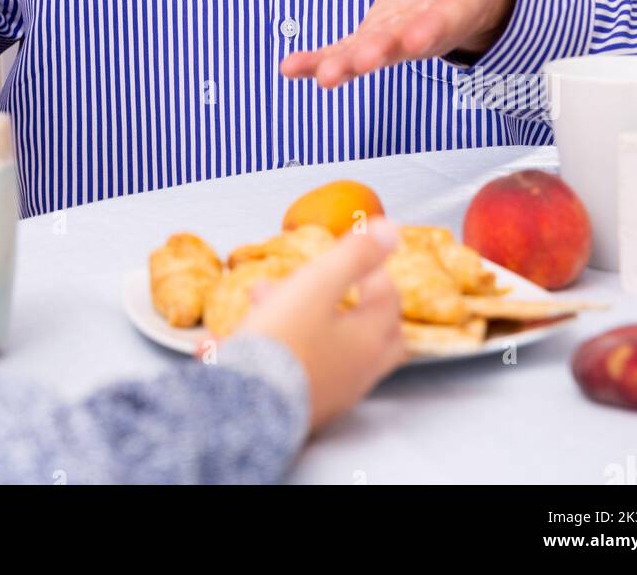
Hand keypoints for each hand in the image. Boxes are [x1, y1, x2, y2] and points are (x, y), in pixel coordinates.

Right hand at [236, 217, 405, 432]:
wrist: (245, 408)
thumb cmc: (283, 342)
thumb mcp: (318, 284)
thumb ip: (355, 255)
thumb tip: (392, 230)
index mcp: (371, 339)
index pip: (388, 296)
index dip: (371, 267)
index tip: (349, 251)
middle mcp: (360, 370)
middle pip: (369, 327)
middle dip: (343, 295)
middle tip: (315, 278)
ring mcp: (334, 392)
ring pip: (327, 342)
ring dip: (299, 313)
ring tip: (259, 296)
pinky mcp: (304, 405)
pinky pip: (300, 364)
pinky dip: (283, 341)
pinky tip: (245, 334)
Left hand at [281, 0, 545, 88]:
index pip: (448, 12)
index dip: (434, 24)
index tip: (419, 35)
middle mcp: (429, 25)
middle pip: (407, 42)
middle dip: (384, 50)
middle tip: (362, 62)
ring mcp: (399, 35)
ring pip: (373, 53)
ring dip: (347, 64)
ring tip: (325, 77)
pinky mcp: (374, 36)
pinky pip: (344, 51)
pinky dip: (318, 60)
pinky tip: (292, 68)